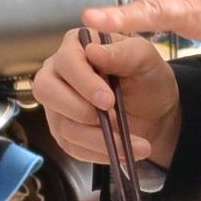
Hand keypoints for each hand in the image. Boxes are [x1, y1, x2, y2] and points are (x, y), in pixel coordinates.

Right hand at [32, 31, 182, 168]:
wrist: (154, 112)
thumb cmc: (147, 78)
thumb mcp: (145, 60)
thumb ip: (123, 52)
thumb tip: (93, 50)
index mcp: (76, 47)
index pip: (66, 61)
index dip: (84, 82)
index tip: (108, 100)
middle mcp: (58, 73)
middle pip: (46, 90)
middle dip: (79, 110)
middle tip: (112, 120)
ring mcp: (57, 104)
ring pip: (62, 124)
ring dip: (98, 139)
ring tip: (132, 144)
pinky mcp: (62, 131)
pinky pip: (71, 147)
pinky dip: (98, 153)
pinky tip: (122, 152)